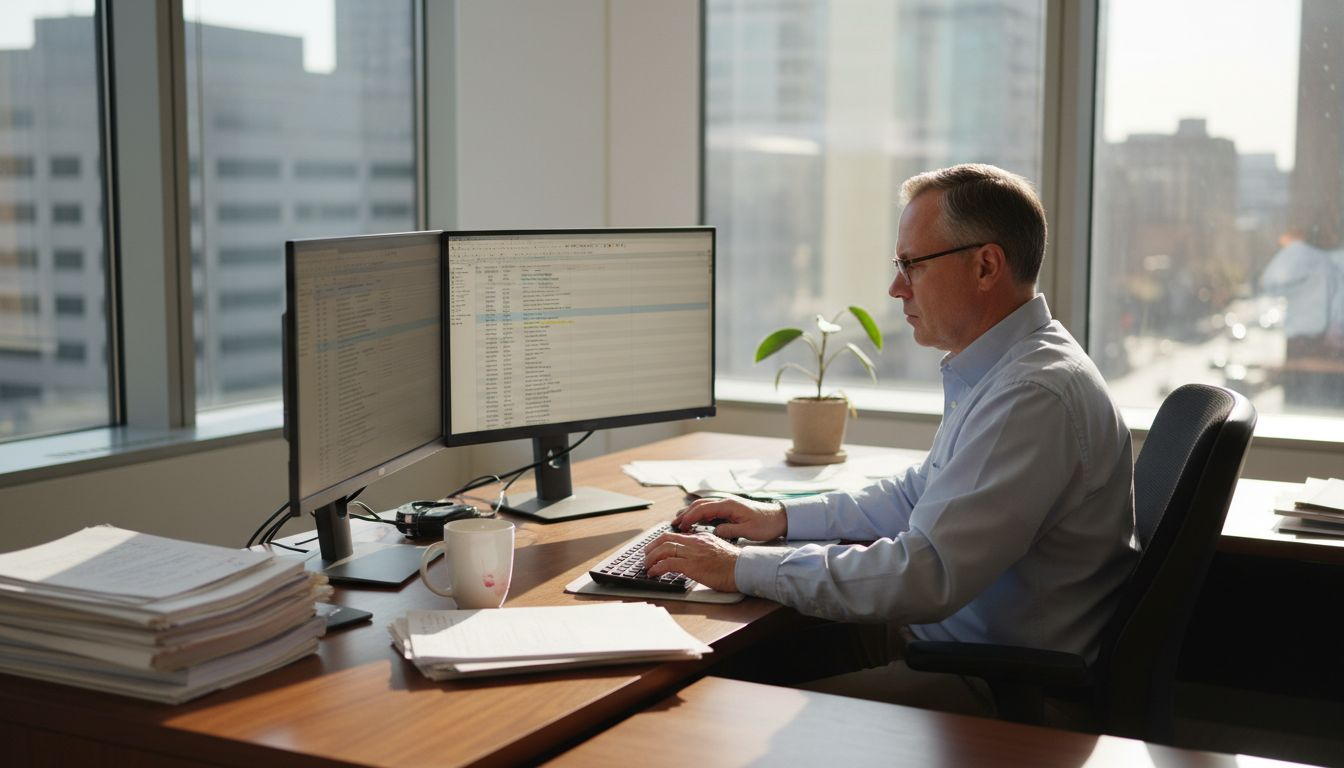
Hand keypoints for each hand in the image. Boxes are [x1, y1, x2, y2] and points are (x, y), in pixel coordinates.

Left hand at [644, 531, 739, 591]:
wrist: (745, 569)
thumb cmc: (735, 564)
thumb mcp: (718, 549)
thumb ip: (705, 549)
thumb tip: (695, 557)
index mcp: (701, 537)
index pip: (676, 534)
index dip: (662, 541)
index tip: (656, 547)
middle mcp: (695, 542)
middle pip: (666, 539)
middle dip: (652, 547)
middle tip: (646, 555)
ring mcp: (693, 553)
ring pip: (664, 549)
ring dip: (651, 558)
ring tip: (647, 566)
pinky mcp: (692, 566)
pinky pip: (668, 564)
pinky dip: (657, 568)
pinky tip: (653, 573)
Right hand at [671, 495, 787, 542]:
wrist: (779, 518)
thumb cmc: (765, 524)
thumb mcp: (748, 531)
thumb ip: (730, 531)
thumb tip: (714, 531)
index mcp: (729, 505)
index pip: (703, 509)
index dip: (690, 517)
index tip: (680, 525)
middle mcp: (726, 502)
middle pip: (700, 505)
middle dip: (686, 513)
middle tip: (674, 524)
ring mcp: (728, 504)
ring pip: (704, 505)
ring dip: (691, 512)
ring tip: (680, 522)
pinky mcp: (730, 508)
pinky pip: (710, 509)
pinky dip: (700, 514)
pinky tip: (695, 521)